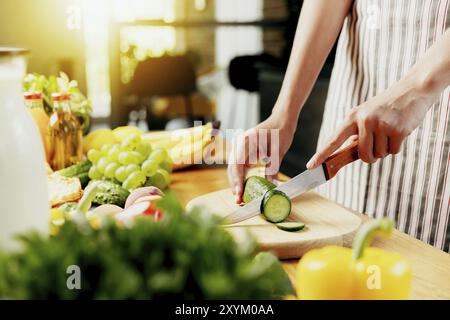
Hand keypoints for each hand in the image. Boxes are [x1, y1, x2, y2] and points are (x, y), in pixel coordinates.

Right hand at [227, 115, 295, 202]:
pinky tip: (244, 190)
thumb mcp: (278, 152)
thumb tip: (271, 187)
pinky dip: (241, 179)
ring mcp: (239, 149)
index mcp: (245, 141)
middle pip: (232, 168)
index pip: (236, 164)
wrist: (281, 121)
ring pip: (234, 170)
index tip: (239, 193)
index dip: (237, 180)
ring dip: (237, 184)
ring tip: (240, 199)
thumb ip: (272, 169)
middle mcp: (239, 145)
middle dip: (235, 185)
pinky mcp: (243, 154)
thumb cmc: (280, 132)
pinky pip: (239, 168)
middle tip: (239, 201)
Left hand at [307, 81, 431, 168]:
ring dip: (386, 148)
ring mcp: (380, 125)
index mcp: (352, 117)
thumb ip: (356, 134)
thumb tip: (346, 156)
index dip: (321, 154)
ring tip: (390, 130)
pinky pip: (393, 151)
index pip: (333, 139)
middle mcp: (364, 120)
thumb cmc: (386, 107)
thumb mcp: (366, 115)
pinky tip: (400, 129)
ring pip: (379, 155)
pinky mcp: (397, 130)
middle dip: (372, 155)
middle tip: (379, 141)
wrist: (413, 89)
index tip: (311, 166)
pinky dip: (397, 146)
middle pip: (363, 155)